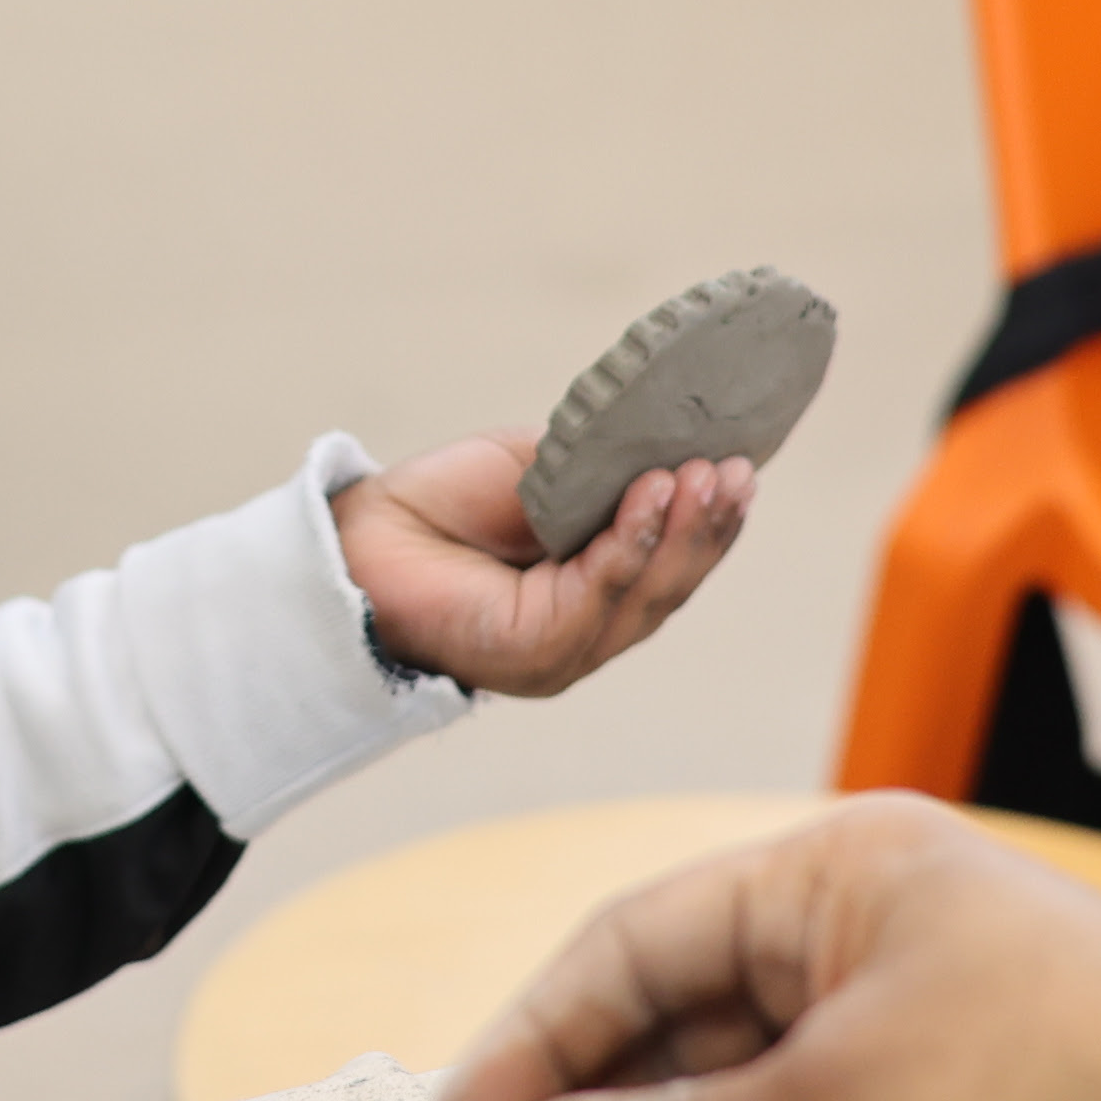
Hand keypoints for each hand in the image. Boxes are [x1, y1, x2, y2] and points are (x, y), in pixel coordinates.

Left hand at [333, 436, 749, 697]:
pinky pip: (596, 597)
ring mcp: (561, 651)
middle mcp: (586, 632)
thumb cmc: (441, 506)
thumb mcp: (539, 474)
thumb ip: (601, 473)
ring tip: (703, 476)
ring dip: (681, 532)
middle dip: (709, 527)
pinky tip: (650, 497)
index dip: (710, 522)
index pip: (670, 564)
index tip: (743, 468)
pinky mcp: (529, 654)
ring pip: (645, 596)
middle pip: (670, 585)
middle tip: (737, 472)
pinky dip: (629, 544)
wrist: (356, 536)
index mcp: (593, 595)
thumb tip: (668, 446)